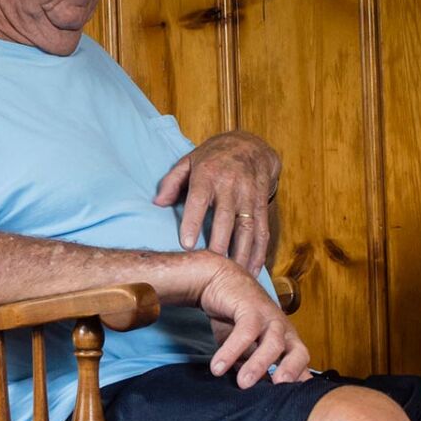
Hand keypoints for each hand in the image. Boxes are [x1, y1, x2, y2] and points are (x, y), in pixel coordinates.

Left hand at [154, 130, 280, 271]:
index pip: (200, 199)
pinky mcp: (263, 204)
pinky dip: (259, 252)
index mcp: (208, 175)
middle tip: (212, 266)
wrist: (251, 145)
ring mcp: (249, 196)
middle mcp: (231, 185)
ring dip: (242, 253)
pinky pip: (262, 230)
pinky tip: (252, 269)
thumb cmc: (213, 157)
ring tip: (235, 275)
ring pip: (247, 228)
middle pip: (226, 218)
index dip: (194, 222)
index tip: (188, 244)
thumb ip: (172, 182)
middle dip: (220, 243)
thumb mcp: (189, 161)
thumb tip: (157, 203)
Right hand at [199, 262, 310, 388]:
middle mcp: (283, 328)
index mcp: (286, 340)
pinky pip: (245, 332)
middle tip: (278, 389)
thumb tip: (253, 395)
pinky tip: (218, 366)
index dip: (300, 381)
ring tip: (242, 383)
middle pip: (299, 352)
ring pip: (273, 343)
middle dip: (292, 371)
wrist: (218, 281)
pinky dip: (232, 351)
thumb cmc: (235, 318)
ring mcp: (269, 316)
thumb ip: (252, 366)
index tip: (293, 404)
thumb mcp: (245, 347)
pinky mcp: (251, 307)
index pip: (301, 363)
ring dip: (258, 365)